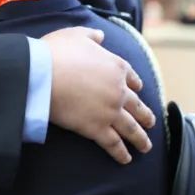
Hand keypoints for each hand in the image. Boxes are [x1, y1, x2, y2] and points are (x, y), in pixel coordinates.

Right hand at [43, 27, 154, 163]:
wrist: (43, 75)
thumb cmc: (57, 52)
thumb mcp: (77, 35)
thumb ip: (92, 35)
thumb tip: (101, 36)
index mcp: (116, 67)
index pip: (131, 78)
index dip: (135, 85)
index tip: (138, 90)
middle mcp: (119, 91)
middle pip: (137, 106)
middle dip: (145, 115)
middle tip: (151, 122)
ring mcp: (111, 111)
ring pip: (131, 128)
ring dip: (140, 139)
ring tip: (146, 147)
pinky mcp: (98, 129)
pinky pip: (114, 144)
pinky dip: (121, 153)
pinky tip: (126, 159)